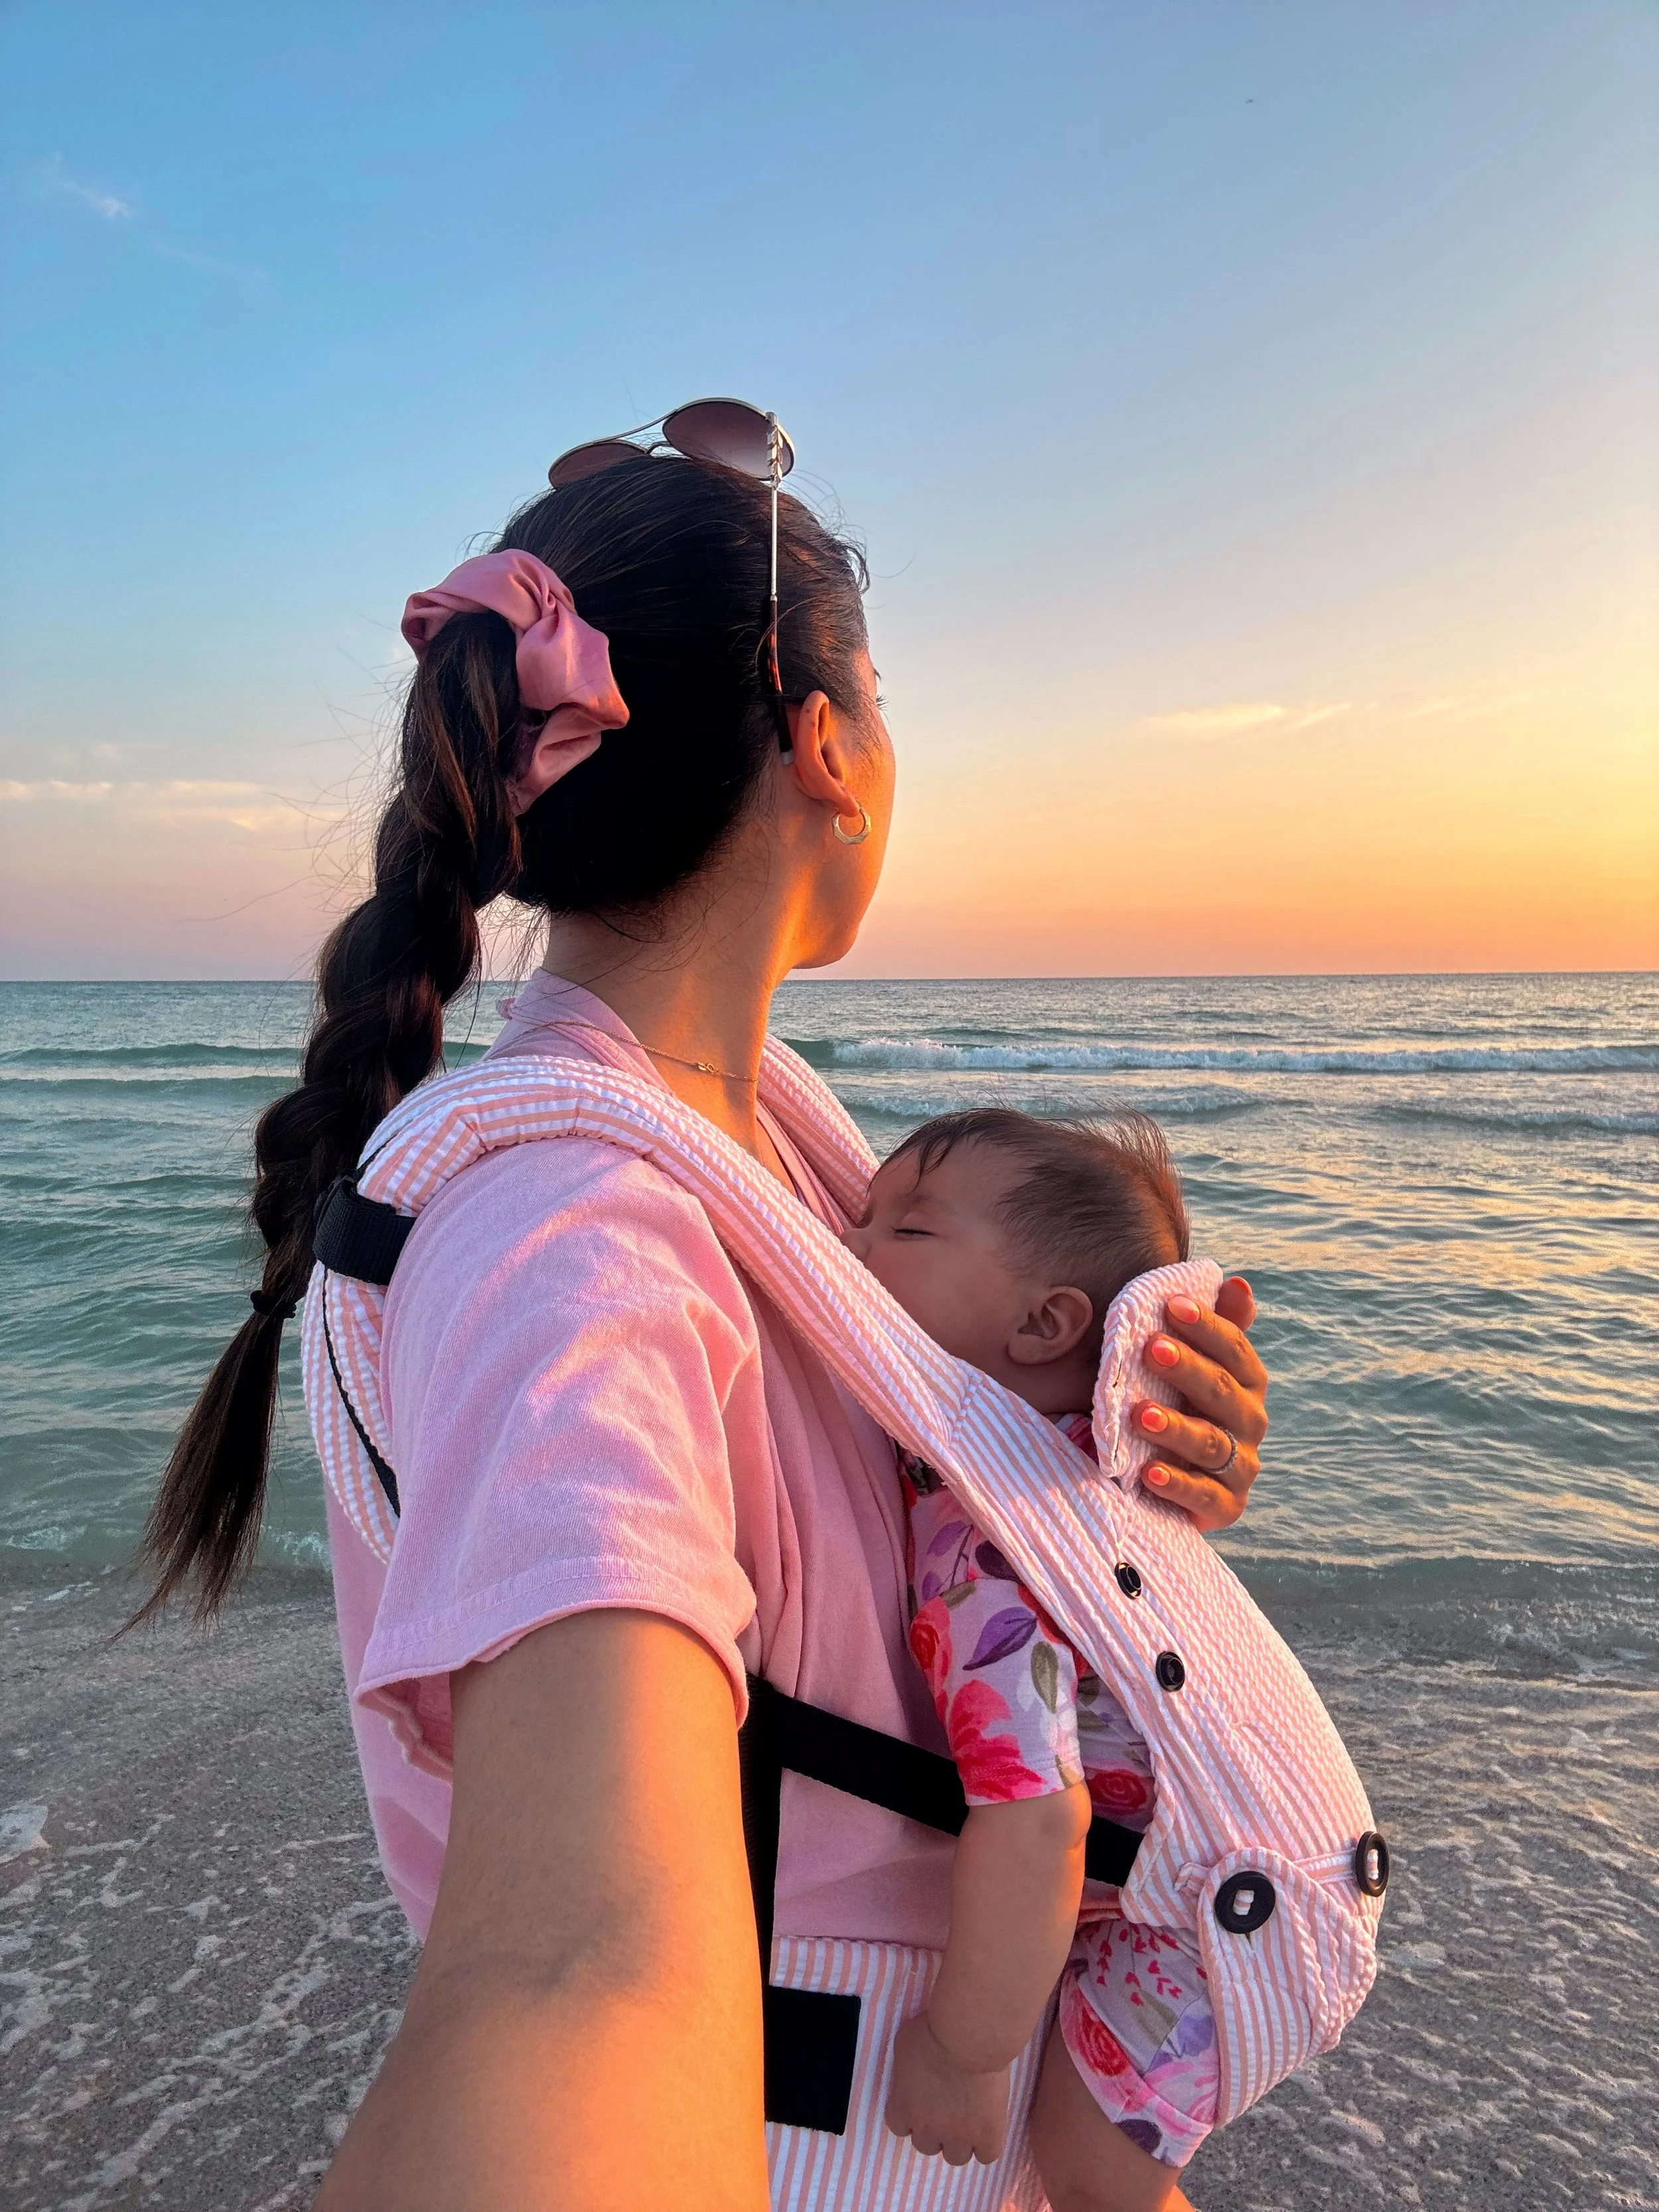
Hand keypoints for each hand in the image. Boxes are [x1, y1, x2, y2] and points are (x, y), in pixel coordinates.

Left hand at [884, 2010, 1010, 2166]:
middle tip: (948, 2108)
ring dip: (960, 2141)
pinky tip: (989, 2125)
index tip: (922, 2103)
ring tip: (970, 2119)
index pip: (900, 2127)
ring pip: (956, 2157)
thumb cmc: (933, 2032)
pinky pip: (987, 2156)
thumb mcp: (905, 2043)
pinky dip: (988, 2144)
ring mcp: (958, 2136)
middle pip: (926, 2146)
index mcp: (903, 2108)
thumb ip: (905, 2067)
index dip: (912, 2116)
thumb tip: (913, 2068)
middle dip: (935, 2130)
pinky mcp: (986, 2135)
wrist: (967, 2039)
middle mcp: (927, 2129)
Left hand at [1132, 1276, 1267, 1531]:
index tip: (1171, 1305)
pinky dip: (1176, 1484)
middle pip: (1223, 1391)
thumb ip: (1216, 1325)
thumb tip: (1237, 1282)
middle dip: (1188, 1368)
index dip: (1207, 1326)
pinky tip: (1147, 1472)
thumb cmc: (1178, 1403)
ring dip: (1176, 1427)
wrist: (1168, 1474)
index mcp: (1247, 1381)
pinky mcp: (1225, 1506)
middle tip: (1150, 1348)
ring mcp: (1240, 1466)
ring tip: (1139, 1413)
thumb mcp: (1190, 1364)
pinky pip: (1204, 1496)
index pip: (1235, 1349)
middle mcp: (1250, 1421)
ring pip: (1211, 1443)